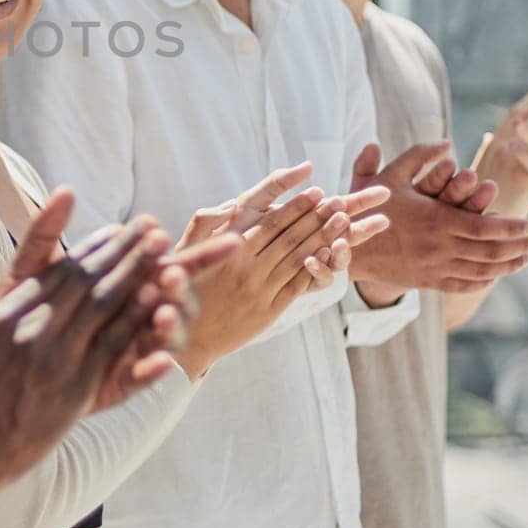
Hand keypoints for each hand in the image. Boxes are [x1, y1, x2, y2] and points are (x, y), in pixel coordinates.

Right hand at [0, 194, 178, 490]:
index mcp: (6, 312)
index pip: (58, 271)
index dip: (92, 248)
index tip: (117, 230)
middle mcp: (33, 328)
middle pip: (87, 279)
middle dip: (123, 249)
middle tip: (152, 227)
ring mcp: (56, 358)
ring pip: (105, 305)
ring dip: (137, 273)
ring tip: (164, 250)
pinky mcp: (76, 390)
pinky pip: (115, 348)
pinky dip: (138, 321)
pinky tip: (161, 303)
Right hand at [167, 163, 390, 375]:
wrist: (186, 337)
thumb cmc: (183, 288)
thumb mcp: (186, 252)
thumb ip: (205, 223)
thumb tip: (229, 204)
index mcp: (227, 248)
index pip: (269, 221)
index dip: (295, 206)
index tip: (316, 191)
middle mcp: (245, 266)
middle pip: (289, 236)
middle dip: (317, 216)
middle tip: (341, 200)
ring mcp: (259, 288)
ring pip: (298, 257)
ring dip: (324, 238)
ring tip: (344, 221)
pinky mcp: (268, 310)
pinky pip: (296, 285)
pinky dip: (316, 268)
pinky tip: (332, 255)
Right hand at [348, 142, 527, 297]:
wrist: (347, 248)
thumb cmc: (368, 208)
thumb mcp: (389, 176)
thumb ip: (419, 156)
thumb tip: (446, 142)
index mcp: (437, 220)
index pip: (487, 227)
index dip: (513, 228)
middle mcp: (441, 246)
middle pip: (492, 251)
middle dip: (519, 246)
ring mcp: (435, 267)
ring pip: (482, 271)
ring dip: (508, 265)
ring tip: (524, 259)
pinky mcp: (427, 281)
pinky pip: (463, 284)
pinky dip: (484, 280)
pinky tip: (496, 274)